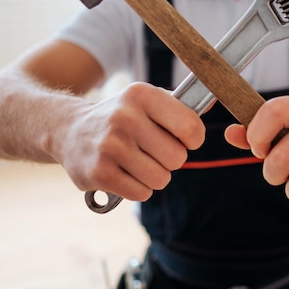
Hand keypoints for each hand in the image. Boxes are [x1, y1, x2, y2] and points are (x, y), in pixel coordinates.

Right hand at [58, 82, 204, 200]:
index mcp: (142, 95)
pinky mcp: (98, 173)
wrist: (69, 129)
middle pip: (178, 158)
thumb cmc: (122, 115)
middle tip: (154, 151)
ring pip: (161, 179)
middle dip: (171, 159)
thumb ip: (182, 103)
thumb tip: (218, 97)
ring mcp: (110, 146)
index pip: (190, 127)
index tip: (183, 138)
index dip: (193, 139)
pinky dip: (139, 188)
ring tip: (138, 161)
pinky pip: (142, 193)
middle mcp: (124, 117)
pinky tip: (124, 172)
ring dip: (155, 175)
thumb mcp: (148, 99)